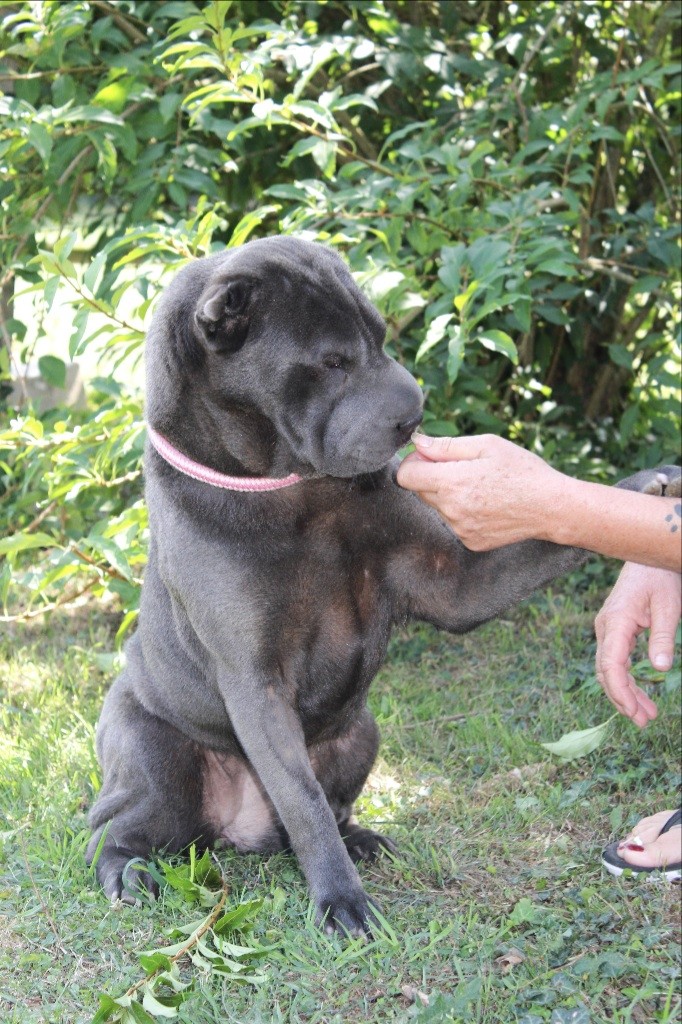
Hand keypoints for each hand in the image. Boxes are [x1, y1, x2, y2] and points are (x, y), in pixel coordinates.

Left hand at [396, 433, 568, 549]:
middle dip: (431, 477)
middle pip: (419, 491)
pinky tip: (487, 504)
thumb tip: (417, 443)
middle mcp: (452, 510)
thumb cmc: (523, 471)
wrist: (551, 507)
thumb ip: (446, 446)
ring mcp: (460, 529)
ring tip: (480, 487)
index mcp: (453, 483)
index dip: (414, 462)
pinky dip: (462, 512)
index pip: (406, 476)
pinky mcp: (470, 542)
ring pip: (437, 507)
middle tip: (461, 468)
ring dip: (448, 495)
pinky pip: (454, 523)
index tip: (430, 456)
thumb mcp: (487, 446)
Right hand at [594, 562, 680, 726]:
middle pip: (605, 671)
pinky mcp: (615, 630)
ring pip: (609, 669)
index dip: (620, 691)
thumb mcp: (668, 606)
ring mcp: (608, 629)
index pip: (610, 664)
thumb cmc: (659, 577)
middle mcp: (606, 627)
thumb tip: (660, 668)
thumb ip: (662, 637)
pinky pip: (615, 660)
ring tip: (647, 715)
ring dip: (625, 693)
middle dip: (622, 699)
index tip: (634, 712)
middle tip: (644, 722)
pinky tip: (640, 694)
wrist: (647, 555)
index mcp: (616, 621)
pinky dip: (626, 679)